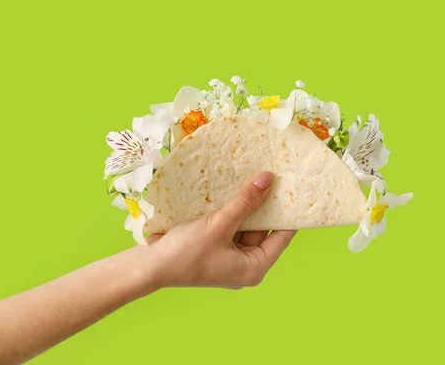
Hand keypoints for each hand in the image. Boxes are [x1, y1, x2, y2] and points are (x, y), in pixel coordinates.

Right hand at [142, 172, 296, 289]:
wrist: (148, 267)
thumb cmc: (185, 252)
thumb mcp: (219, 225)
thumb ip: (245, 202)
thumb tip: (268, 179)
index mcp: (255, 267)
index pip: (283, 236)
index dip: (291, 212)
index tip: (297, 188)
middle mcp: (246, 265)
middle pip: (265, 230)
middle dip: (267, 205)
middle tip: (277, 176)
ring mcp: (231, 257)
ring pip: (247, 226)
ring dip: (249, 205)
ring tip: (258, 177)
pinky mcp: (217, 249)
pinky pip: (232, 227)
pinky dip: (234, 211)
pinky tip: (237, 189)